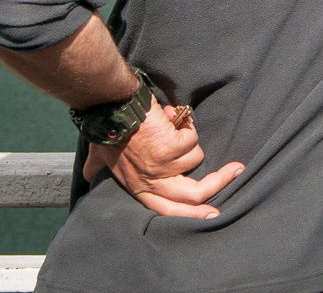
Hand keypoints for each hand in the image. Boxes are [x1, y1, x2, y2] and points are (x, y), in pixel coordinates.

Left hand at [82, 99, 243, 218]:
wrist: (111, 108)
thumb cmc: (105, 130)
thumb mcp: (98, 156)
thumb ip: (95, 167)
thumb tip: (86, 174)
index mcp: (137, 187)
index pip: (167, 210)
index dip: (192, 214)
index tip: (212, 212)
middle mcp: (152, 181)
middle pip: (193, 195)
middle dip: (218, 183)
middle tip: (236, 172)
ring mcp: (163, 166)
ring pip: (195, 156)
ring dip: (187, 138)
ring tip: (168, 125)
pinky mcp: (172, 148)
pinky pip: (192, 138)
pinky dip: (184, 125)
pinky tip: (168, 118)